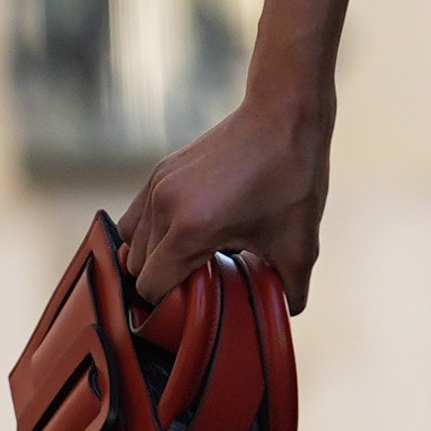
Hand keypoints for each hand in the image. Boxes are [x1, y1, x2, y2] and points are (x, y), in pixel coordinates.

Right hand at [120, 90, 334, 308]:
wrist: (283, 116)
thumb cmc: (292, 178)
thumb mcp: (299, 244)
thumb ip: (291, 290)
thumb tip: (287, 314)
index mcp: (191, 229)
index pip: (152, 288)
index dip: (171, 306)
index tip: (197, 308)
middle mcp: (164, 206)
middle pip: (137, 269)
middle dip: (164, 283)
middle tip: (201, 286)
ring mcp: (157, 185)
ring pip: (131, 243)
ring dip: (155, 259)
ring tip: (193, 260)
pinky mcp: (159, 171)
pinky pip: (136, 216)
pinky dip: (151, 234)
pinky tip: (183, 236)